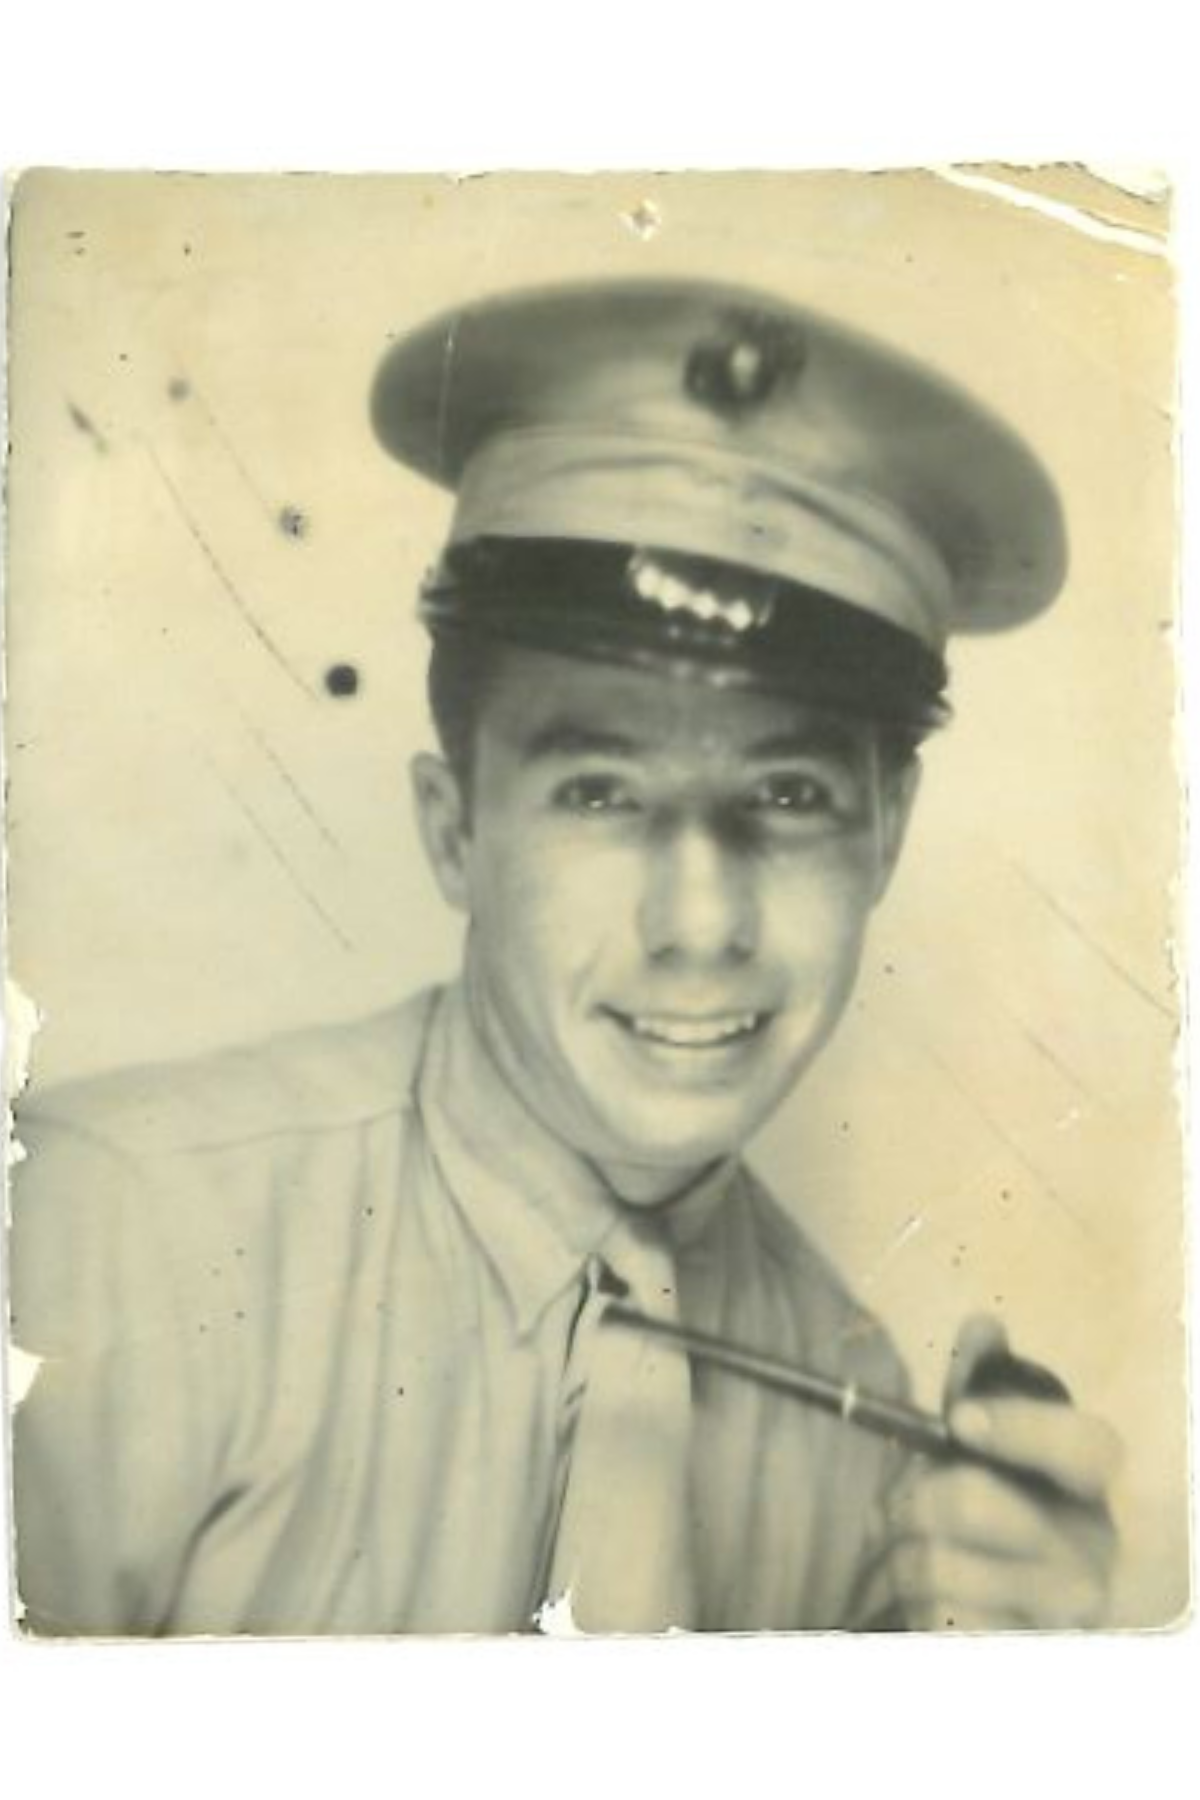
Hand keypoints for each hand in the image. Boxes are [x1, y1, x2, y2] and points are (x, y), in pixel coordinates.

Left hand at [855, 1316, 1121, 1629]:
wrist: (998, 1610)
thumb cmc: (992, 1508)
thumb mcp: (985, 1445)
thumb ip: (979, 1382)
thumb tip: (984, 1323)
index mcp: (1089, 1483)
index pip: (1083, 1446)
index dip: (1021, 1428)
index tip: (960, 1419)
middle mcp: (1093, 1550)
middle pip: (973, 1503)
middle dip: (907, 1498)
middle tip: (892, 1506)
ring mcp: (1064, 1615)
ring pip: (935, 1566)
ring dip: (897, 1557)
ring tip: (909, 1556)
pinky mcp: (1024, 1656)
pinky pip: (934, 1622)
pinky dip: (908, 1607)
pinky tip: (926, 1602)